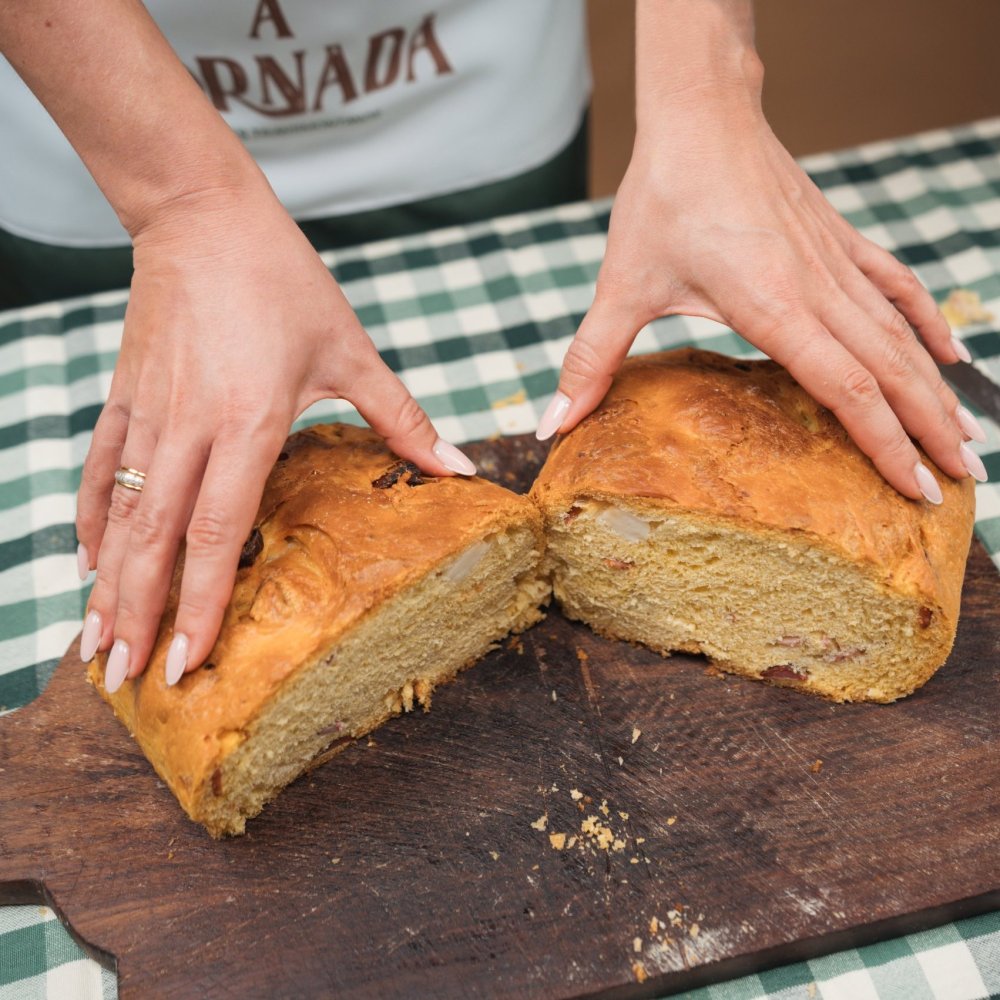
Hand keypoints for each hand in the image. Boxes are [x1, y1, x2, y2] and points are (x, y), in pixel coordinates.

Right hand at [76, 185, 474, 690]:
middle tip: (123, 682)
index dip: (200, 602)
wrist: (204, 217)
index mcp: (249, 421)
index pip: (218, 531)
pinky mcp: (124, 396)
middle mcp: (189, 427)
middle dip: (138, 616)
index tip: (187, 661)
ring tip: (94, 645)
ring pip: (118, 514)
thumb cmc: (284, 282)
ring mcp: (149, 414)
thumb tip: (460, 466)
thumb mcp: (351, 350)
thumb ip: (403, 417)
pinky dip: (89, 520)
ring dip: (106, 584)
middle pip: (157, 540)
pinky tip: (86, 564)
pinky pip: (97, 470)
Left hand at [537, 77, 986, 501]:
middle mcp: (818, 288)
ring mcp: (835, 262)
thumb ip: (591, 360)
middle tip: (960, 484)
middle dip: (929, 431)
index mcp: (773, 305)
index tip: (913, 488)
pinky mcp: (837, 240)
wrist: (701, 114)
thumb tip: (552, 424)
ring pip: (902, 335)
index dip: (884, 443)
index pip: (845, 387)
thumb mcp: (621, 285)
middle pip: (891, 371)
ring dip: (938, 389)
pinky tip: (948, 351)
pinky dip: (925, 321)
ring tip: (968, 439)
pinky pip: (895, 285)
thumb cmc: (663, 197)